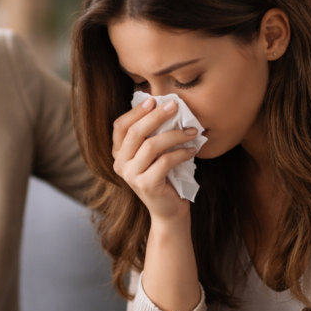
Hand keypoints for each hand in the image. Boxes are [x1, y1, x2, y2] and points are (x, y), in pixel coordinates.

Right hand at [112, 97, 199, 223]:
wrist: (169, 210)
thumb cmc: (164, 177)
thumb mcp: (154, 154)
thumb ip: (152, 135)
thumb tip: (165, 106)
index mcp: (119, 153)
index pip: (120, 126)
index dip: (136, 111)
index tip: (154, 100)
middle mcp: (120, 164)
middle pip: (135, 132)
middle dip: (156, 116)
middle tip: (175, 106)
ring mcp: (131, 176)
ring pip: (151, 146)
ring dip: (174, 134)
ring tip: (191, 131)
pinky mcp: (146, 185)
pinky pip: (165, 161)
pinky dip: (181, 152)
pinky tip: (192, 150)